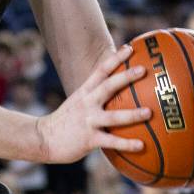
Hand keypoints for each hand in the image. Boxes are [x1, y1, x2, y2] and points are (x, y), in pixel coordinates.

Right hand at [37, 44, 149, 162]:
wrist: (43, 138)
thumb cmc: (65, 121)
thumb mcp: (77, 103)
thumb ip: (94, 97)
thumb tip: (115, 93)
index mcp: (84, 92)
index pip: (101, 70)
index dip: (116, 58)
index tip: (130, 48)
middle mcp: (87, 103)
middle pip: (108, 86)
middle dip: (126, 77)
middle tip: (143, 69)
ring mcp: (88, 121)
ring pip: (113, 116)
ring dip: (132, 114)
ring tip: (149, 112)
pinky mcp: (89, 139)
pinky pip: (111, 142)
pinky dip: (127, 144)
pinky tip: (142, 145)